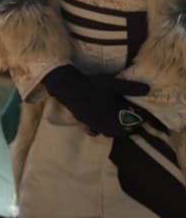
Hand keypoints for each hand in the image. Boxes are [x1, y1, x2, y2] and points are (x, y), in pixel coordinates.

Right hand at [40, 65, 155, 137]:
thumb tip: (148, 89)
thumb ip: (131, 88)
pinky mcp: (87, 124)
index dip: (140, 119)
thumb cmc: (93, 86)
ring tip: (119, 120)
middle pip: (124, 131)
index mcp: (116, 116)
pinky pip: (98, 132)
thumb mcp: (114, 84)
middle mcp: (107, 124)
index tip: (142, 113)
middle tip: (133, 116)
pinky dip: (103, 129)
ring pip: (111, 133)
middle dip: (130, 125)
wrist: (69, 88)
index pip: (134, 123)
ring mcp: (96, 126)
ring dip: (117, 129)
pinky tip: (103, 123)